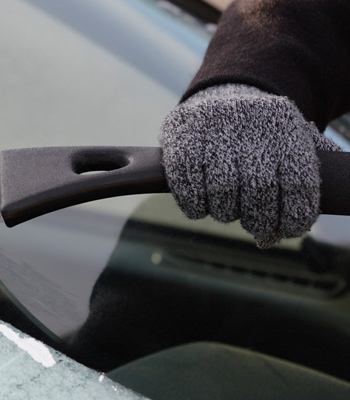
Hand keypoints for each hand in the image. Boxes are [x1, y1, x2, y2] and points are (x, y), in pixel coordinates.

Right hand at [160, 84, 340, 247]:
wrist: (221, 98)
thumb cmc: (260, 139)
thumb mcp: (288, 148)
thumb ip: (293, 190)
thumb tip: (270, 237)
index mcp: (285, 124)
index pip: (298, 182)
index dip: (294, 216)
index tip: (288, 229)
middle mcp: (248, 120)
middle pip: (258, 189)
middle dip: (257, 219)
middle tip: (255, 225)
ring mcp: (211, 125)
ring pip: (221, 190)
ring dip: (224, 212)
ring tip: (226, 211)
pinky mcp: (179, 133)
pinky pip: (187, 185)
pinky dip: (193, 206)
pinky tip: (200, 207)